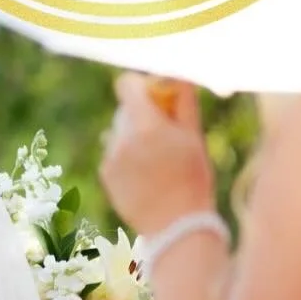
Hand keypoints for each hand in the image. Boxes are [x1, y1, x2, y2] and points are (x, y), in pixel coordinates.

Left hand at [99, 73, 215, 236]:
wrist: (176, 226)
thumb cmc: (193, 178)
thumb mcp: (194, 136)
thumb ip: (183, 101)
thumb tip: (176, 73)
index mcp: (146, 126)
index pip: (126, 85)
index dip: (141, 86)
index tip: (155, 97)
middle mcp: (122, 139)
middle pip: (125, 110)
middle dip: (142, 115)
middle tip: (164, 136)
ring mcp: (110, 158)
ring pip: (119, 133)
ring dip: (134, 137)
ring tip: (156, 161)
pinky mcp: (105, 175)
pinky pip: (114, 154)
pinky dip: (127, 158)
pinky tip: (146, 176)